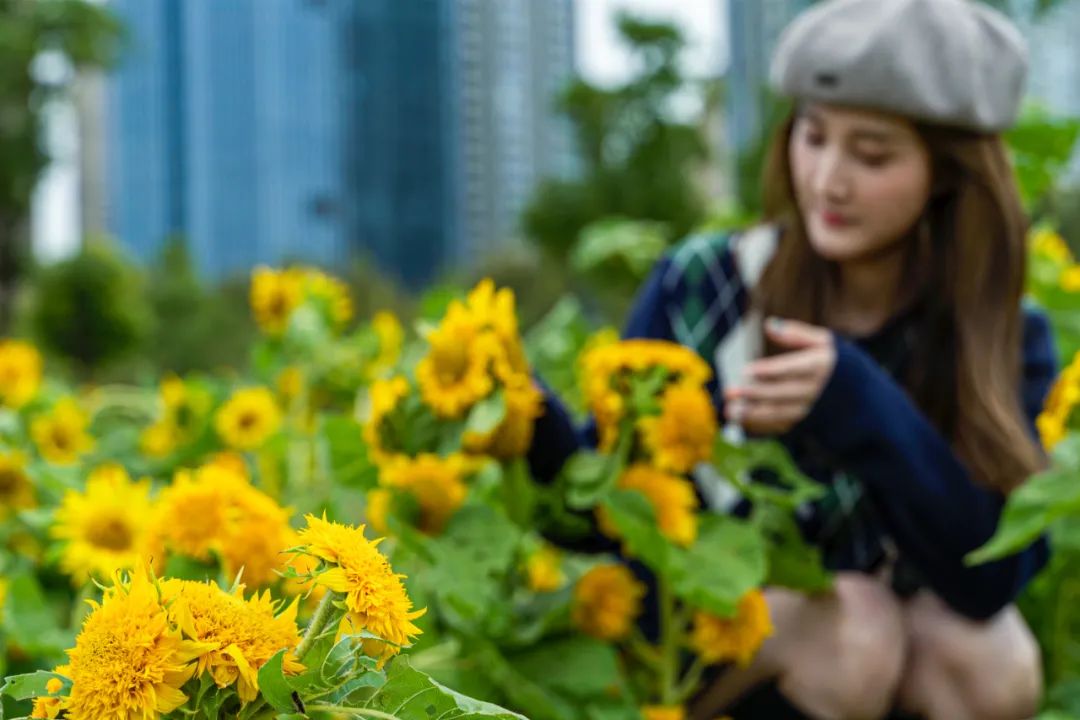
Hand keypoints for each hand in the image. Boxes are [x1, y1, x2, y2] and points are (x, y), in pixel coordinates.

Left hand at [723, 317, 835, 434]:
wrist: (861, 396)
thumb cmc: (835, 362)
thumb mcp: (824, 341)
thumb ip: (797, 333)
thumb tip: (769, 324)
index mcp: (820, 366)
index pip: (792, 368)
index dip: (770, 370)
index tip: (746, 370)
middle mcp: (816, 390)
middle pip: (782, 393)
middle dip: (755, 394)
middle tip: (730, 392)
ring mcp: (811, 409)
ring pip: (780, 413)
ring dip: (754, 414)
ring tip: (731, 411)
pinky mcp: (806, 422)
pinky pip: (781, 425)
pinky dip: (761, 425)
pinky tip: (741, 421)